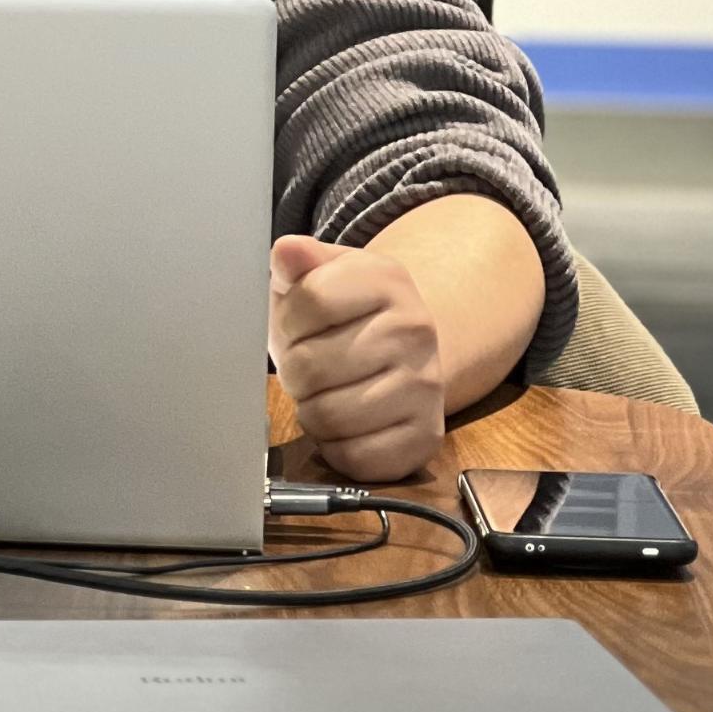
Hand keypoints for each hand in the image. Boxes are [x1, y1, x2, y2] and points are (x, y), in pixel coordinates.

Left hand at [268, 235, 446, 482]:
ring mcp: (426, 386)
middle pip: (311, 366)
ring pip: (328, 416)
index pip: (310, 302)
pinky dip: (336, 447)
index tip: (298, 325)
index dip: (288, 321)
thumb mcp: (323, 274)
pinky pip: (355, 458)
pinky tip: (345, 423)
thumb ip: (299, 261)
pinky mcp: (426, 437)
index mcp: (387, 279)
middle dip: (295, 372)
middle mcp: (417, 330)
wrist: (403, 352)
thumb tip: (286, 253)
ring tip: (325, 393)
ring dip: (311, 410)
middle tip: (309, 366)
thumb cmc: (346, 315)